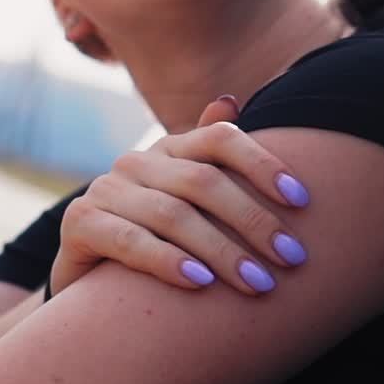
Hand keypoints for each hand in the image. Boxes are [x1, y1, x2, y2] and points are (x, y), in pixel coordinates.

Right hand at [51, 95, 312, 297]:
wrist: (91, 282)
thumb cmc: (156, 241)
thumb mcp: (189, 202)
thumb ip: (213, 159)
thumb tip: (231, 99)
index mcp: (170, 148)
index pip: (220, 139)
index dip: (264, 164)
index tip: (303, 202)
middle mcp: (136, 161)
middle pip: (203, 181)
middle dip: (253, 220)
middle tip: (292, 258)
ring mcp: (105, 189)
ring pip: (172, 214)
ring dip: (221, 250)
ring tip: (258, 283)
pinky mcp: (80, 223)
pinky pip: (130, 241)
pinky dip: (168, 262)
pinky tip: (201, 284)